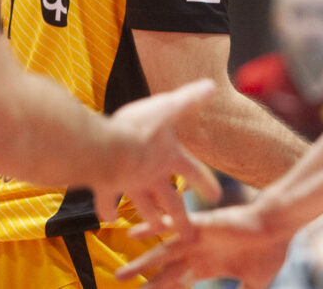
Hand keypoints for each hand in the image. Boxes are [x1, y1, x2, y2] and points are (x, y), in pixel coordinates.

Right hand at [94, 79, 221, 236]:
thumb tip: (212, 85)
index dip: (206, 183)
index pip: (194, 172)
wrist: (106, 148)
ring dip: (151, 220)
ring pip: (144, 208)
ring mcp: (129, 184)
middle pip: (170, 204)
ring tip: (157, 230)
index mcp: (169, 158)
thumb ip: (189, 98)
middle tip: (190, 236)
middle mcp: (152, 176)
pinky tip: (108, 221)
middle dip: (181, 220)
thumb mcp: (168, 106)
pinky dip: (107, 210)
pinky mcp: (106, 186)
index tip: (217, 197)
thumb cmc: (139, 127)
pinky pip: (107, 202)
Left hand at [116, 204, 288, 288]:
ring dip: (143, 263)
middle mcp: (199, 251)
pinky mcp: (201, 225)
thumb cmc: (270, 249)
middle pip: (166, 272)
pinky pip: (174, 226)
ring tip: (122, 275)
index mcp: (209, 265)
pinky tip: (135, 232)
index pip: (180, 284)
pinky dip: (155, 228)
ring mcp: (198, 238)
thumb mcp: (255, 282)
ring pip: (164, 252)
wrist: (280, 223)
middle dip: (147, 285)